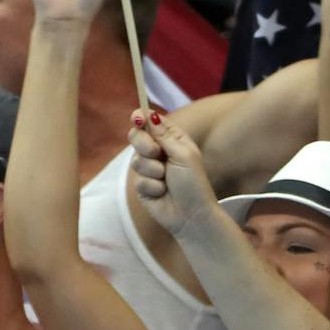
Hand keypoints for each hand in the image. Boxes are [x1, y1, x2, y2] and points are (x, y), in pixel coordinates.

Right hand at [127, 111, 223, 242]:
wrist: (190, 214)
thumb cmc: (193, 183)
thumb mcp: (182, 154)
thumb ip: (164, 135)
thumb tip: (150, 115)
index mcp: (172, 140)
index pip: (152, 123)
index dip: (142, 118)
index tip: (137, 117)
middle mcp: (159, 153)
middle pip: (137, 138)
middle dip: (144, 145)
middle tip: (156, 153)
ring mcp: (149, 169)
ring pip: (136, 161)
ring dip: (152, 170)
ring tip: (166, 180)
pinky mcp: (142, 186)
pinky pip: (138, 180)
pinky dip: (152, 186)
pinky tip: (162, 192)